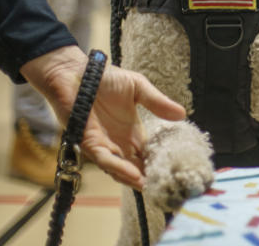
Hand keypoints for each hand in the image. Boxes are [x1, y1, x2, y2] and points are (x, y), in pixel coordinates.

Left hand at [20, 46, 186, 189]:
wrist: (75, 72)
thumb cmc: (105, 78)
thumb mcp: (138, 88)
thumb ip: (157, 103)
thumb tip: (183, 115)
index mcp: (132, 131)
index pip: (148, 152)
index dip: (160, 162)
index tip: (176, 170)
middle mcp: (119, 141)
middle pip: (136, 166)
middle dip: (148, 176)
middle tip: (166, 186)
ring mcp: (104, 144)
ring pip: (120, 169)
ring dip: (134, 179)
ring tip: (150, 186)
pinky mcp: (89, 143)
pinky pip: (105, 159)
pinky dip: (119, 169)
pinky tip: (134, 175)